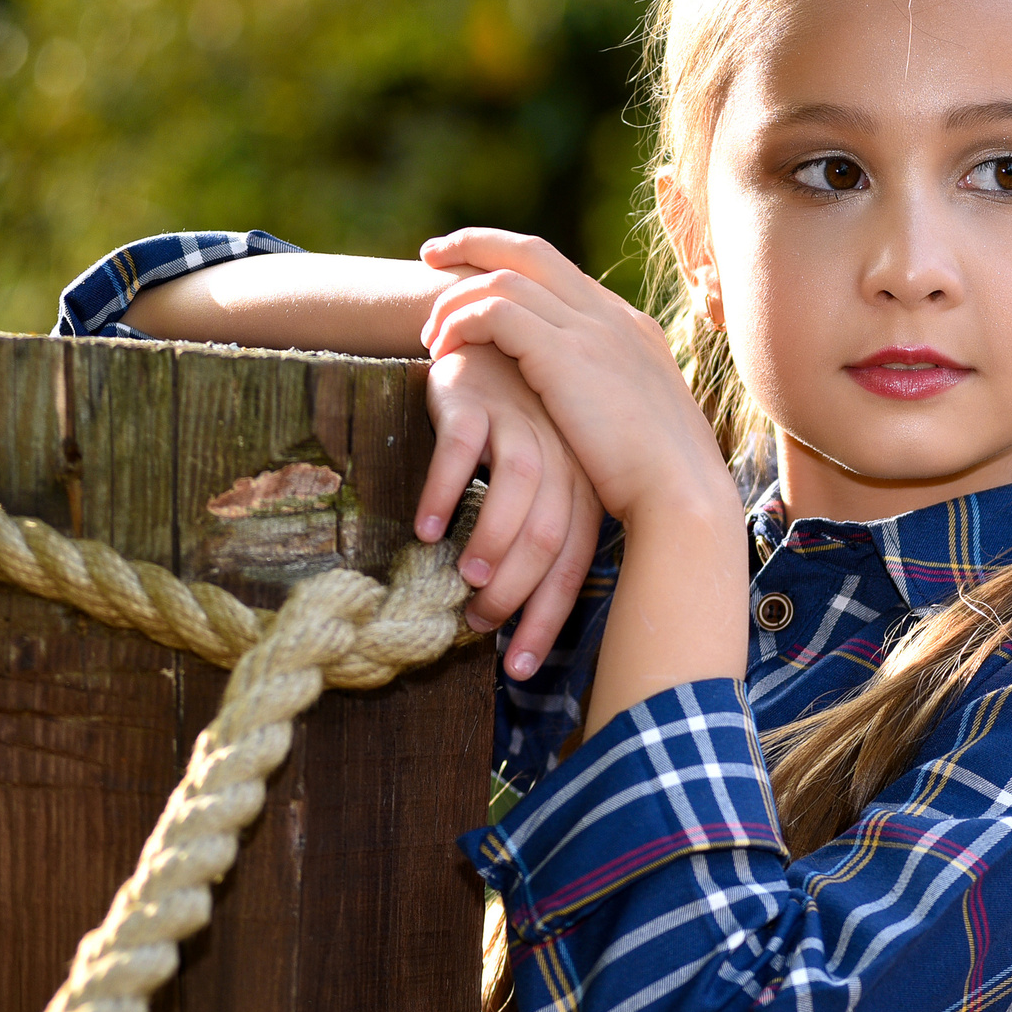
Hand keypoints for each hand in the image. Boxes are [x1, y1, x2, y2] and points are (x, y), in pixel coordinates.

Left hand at [416, 229, 739, 529]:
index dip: (512, 268)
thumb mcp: (640, 422)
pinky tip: (444, 354)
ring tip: (431, 335)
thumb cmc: (660, 479)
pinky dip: (460, 323)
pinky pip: (493, 312)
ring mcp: (591, 329)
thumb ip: (610, 398)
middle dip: (474, 244)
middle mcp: (612, 316)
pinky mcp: (563, 353)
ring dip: (455, 299)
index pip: (563, 273)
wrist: (681, 493)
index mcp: (632, 327)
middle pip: (531, 250)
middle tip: (431, 257)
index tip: (474, 278)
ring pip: (504, 278)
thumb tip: (585, 410)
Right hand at [417, 343, 605, 680]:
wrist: (485, 344)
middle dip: (516, 590)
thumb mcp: (540, 477)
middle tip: (479, 624)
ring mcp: (520, 420)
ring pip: (515, 491)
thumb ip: (539, 534)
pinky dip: (446, 491)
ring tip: (462, 582)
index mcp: (585, 479)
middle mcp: (562, 451)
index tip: (519, 668)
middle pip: (549, 532)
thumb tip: (514, 617)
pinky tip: (427, 527)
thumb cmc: (512, 428)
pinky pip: (463, 447)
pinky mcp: (476, 396)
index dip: (549, 615)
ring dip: (489, 543)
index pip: (575, 560)